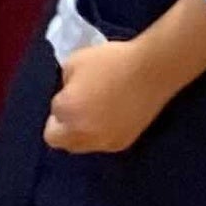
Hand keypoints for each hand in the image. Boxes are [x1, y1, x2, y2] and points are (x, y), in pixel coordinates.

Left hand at [45, 34, 167, 154]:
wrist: (152, 70)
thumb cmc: (113, 60)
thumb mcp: (76, 60)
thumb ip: (64, 81)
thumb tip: (68, 93)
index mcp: (68, 111)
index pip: (53, 113)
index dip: (60, 100)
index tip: (70, 91)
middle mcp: (81, 133)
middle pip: (57, 140)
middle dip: (60, 124)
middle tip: (74, 108)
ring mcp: (102, 141)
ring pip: (79, 145)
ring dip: (79, 132)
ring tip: (93, 113)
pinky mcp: (122, 143)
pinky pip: (100, 144)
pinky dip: (100, 134)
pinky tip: (110, 117)